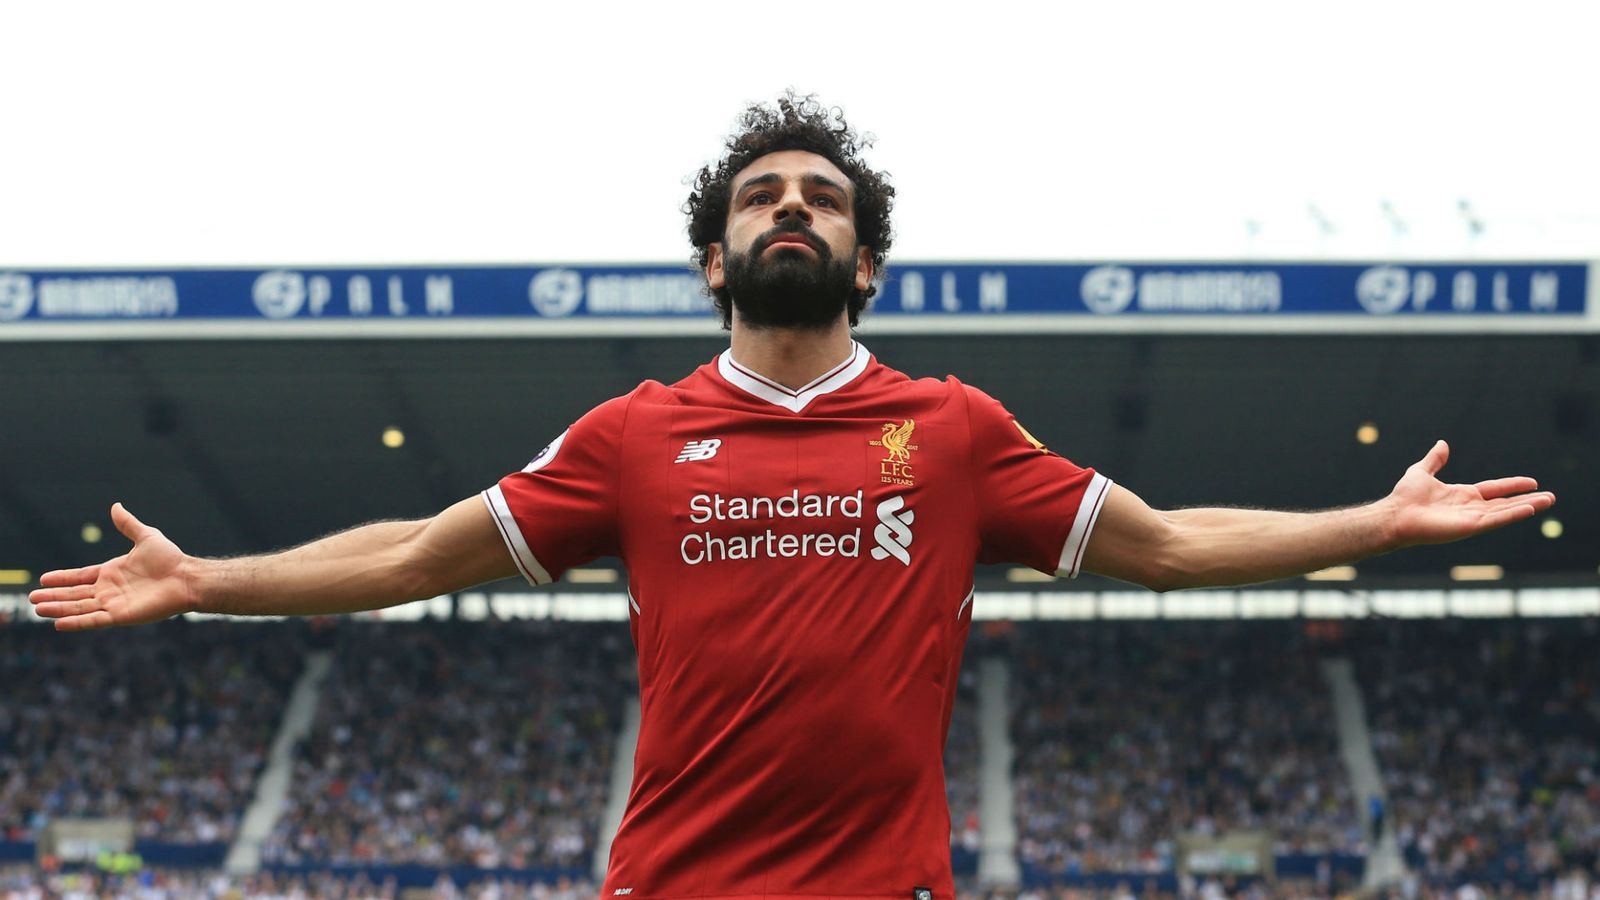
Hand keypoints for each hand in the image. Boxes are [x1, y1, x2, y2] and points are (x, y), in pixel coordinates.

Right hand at [28, 503, 200, 630]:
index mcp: (112, 572)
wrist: (187, 577)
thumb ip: (128, 524)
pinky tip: (59, 624)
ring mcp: (114, 604)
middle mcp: (110, 590)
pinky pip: (94, 620)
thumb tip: (116, 506)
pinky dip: (76, 622)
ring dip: (58, 609)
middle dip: (53, 597)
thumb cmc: (171, 558)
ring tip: (38, 609)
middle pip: (75, 594)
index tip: (43, 579)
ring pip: (79, 608)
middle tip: (32, 599)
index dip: (62, 578)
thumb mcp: (146, 536)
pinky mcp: (120, 616)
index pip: (80, 576)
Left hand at [1382, 440, 1555, 548]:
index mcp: (1462, 495)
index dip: (1512, 485)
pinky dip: (1513, 514)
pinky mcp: (1470, 526)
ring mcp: (1472, 518)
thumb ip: (1435, 460)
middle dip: (1528, 500)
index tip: (1532, 482)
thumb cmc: (1404, 497)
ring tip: (1549, 501)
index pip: (1494, 490)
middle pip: (1505, 503)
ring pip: (1506, 511)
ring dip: (1528, 506)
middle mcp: (1470, 508)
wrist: (1395, 514)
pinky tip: (1530, 509)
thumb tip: (1442, 444)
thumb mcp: (1422, 471)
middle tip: (1550, 497)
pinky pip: (1497, 520)